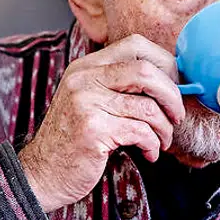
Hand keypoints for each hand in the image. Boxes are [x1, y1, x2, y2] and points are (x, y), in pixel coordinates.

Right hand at [17, 34, 184, 213]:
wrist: (43, 174)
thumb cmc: (73, 141)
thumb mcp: (90, 101)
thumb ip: (118, 86)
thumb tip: (170, 80)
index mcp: (86, 67)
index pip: (135, 45)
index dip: (164, 63)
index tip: (175, 85)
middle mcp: (84, 79)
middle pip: (146, 71)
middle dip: (172, 95)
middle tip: (177, 115)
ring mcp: (86, 103)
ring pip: (148, 106)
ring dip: (165, 127)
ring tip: (162, 141)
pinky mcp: (92, 129)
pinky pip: (140, 132)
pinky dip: (153, 144)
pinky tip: (149, 153)